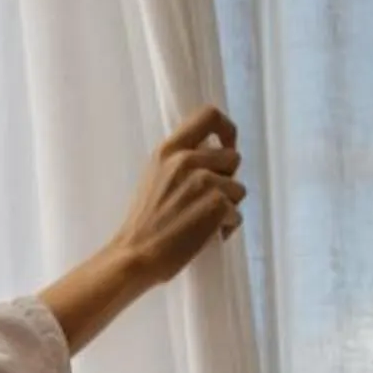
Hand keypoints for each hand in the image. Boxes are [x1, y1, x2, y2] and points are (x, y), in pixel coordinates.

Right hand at [109, 105, 246, 285]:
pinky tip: (205, 236)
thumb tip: (214, 157)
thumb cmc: (142, 223)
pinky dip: (226, 228)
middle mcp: (188, 159)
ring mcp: (204, 182)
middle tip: (205, 201)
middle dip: (226, 179)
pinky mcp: (218, 206)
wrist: (133, 256)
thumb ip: (180, 162)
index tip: (226, 146)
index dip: (227, 130)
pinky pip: (237, 214)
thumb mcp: (154, 177)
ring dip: (227, 206)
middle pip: (233, 158)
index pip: (210, 115)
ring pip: (239, 189)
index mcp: (169, 149)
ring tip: (203, 222)